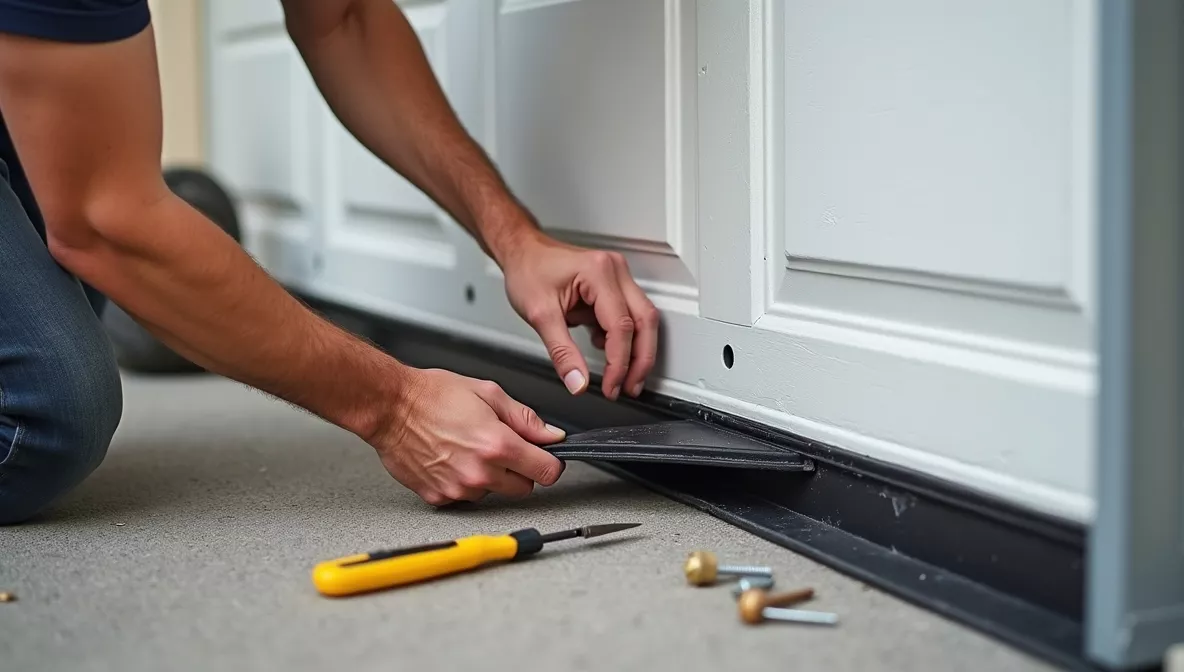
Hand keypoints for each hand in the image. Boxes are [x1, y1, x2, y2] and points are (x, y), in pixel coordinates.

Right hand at [372, 367, 566, 505]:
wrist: (390, 407)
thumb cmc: (432, 396)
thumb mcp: (488, 393)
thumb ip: (525, 418)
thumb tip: (550, 435)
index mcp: (498, 445)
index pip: (547, 472)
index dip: (550, 463)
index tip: (545, 458)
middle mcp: (480, 472)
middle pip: (523, 488)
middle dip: (520, 470)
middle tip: (501, 447)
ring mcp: (458, 488)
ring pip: (493, 493)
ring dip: (490, 476)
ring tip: (468, 448)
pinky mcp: (439, 497)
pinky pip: (465, 497)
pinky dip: (463, 482)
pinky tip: (451, 459)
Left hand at [501, 232, 659, 400]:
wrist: (522, 252)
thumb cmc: (528, 270)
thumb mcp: (539, 314)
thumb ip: (561, 352)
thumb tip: (578, 381)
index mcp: (598, 273)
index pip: (621, 325)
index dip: (619, 362)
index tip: (611, 385)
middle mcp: (615, 271)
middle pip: (645, 321)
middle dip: (640, 360)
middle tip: (629, 387)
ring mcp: (618, 276)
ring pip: (643, 319)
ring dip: (637, 351)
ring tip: (623, 378)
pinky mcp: (614, 286)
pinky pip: (630, 315)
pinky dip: (625, 339)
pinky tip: (608, 354)